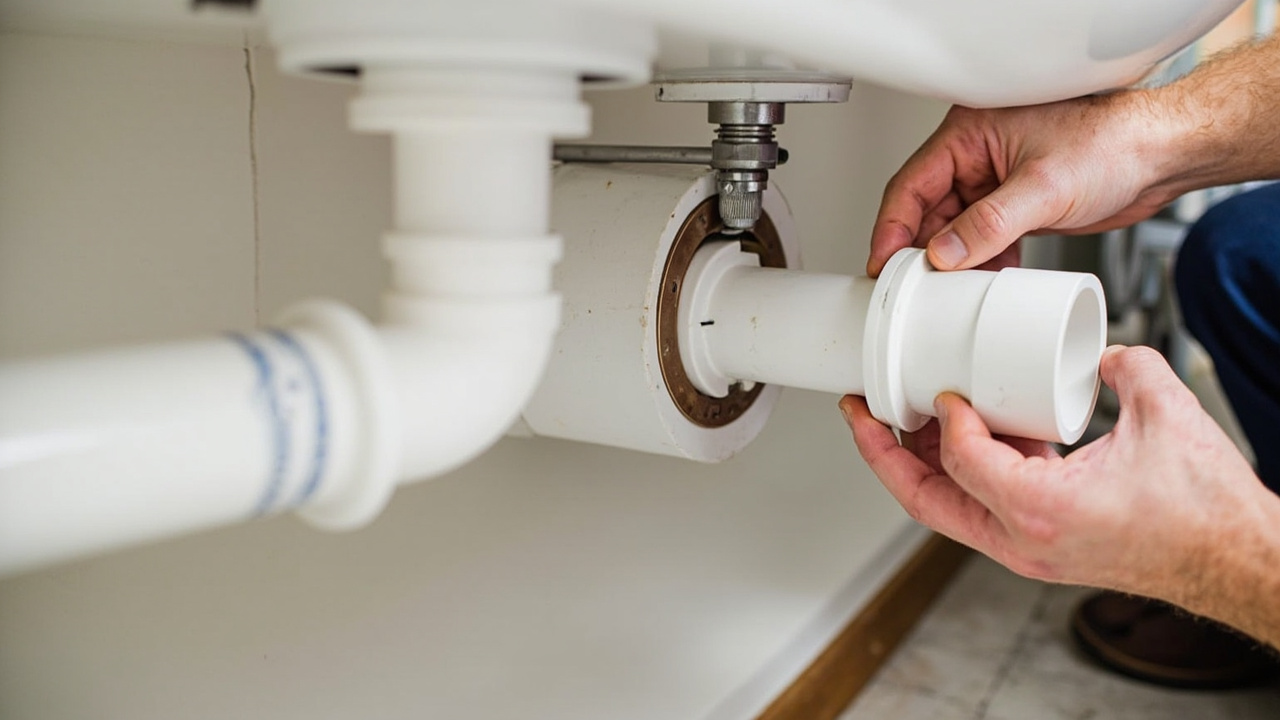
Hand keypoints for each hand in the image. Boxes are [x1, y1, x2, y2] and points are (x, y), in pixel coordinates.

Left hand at [839, 346, 1264, 609]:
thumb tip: (1093, 350)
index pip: (959, 460)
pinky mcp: (1038, 545)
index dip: (942, 418)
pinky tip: (965, 435)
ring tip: (897, 419)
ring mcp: (1027, 549)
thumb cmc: (1206, 512)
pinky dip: (961, 473)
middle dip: (882, 453)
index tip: (946, 389)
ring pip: (947, 508)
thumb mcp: (1161, 411)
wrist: (1236, 563)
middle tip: (859, 411)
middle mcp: (1022, 540)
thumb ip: (1121, 364)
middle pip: (924, 498)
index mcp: (1040, 510)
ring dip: (918, 463)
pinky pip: (980, 509)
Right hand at [868, 94, 1187, 276]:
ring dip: (952, 262)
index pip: (912, 184)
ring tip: (945, 293)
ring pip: (954, 230)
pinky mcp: (1016, 207)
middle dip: (920, 251)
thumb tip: (946, 254)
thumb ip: (989, 223)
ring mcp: (996, 184)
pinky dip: (981, 264)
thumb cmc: (1114, 142)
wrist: (1163, 156)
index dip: (893, 227)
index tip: (883, 263)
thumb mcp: (1044, 186)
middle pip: (928, 211)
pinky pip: (983, 240)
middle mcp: (978, 157)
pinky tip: (982, 285)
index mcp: (970, 134)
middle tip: (911, 287)